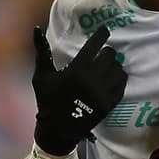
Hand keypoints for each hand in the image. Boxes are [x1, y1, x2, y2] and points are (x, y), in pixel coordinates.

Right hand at [32, 26, 127, 154]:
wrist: (58, 130)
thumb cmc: (47, 100)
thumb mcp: (41, 76)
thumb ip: (42, 52)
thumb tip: (36, 28)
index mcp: (76, 70)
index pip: (94, 45)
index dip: (102, 34)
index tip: (105, 30)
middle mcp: (92, 79)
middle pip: (110, 55)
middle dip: (107, 52)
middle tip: (103, 53)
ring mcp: (103, 92)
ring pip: (118, 69)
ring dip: (114, 65)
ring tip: (109, 67)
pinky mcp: (109, 104)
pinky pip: (122, 85)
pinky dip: (120, 79)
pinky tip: (114, 78)